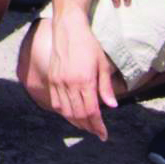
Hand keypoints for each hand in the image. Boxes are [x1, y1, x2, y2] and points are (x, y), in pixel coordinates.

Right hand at [48, 16, 118, 140]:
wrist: (68, 28)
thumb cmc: (88, 44)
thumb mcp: (102, 64)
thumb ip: (106, 86)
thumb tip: (112, 105)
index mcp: (85, 80)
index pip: (91, 111)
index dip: (98, 126)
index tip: (104, 134)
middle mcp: (69, 83)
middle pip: (78, 114)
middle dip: (89, 127)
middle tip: (97, 133)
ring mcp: (58, 81)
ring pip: (66, 111)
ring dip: (77, 123)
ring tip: (86, 127)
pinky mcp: (52, 79)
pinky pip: (56, 102)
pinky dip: (64, 113)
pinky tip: (72, 115)